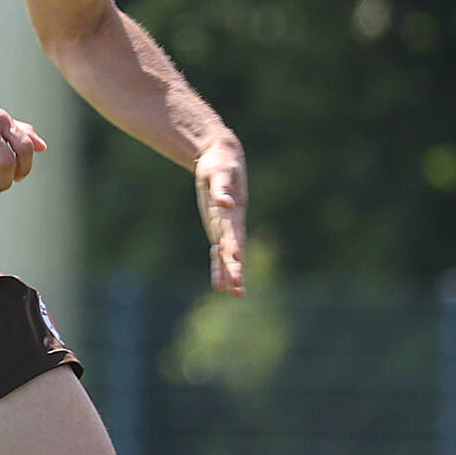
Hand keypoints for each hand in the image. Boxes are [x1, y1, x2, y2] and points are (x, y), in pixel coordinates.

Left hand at [197, 133, 246, 295]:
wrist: (222, 159)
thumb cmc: (220, 164)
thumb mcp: (219, 173)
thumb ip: (222, 188)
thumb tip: (226, 203)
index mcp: (235, 212)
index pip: (235, 234)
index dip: (235, 248)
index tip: (235, 262)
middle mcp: (233, 223)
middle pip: (235, 250)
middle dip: (235, 271)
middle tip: (238, 291)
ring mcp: (226, 227)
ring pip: (227, 256)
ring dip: (229, 274)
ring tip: (234, 295)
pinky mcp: (218, 228)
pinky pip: (218, 251)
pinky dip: (217, 266)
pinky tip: (218, 283)